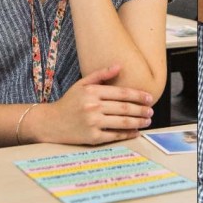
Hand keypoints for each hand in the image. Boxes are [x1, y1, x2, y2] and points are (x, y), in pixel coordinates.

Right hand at [29, 64, 154, 144]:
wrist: (50, 122)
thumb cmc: (68, 102)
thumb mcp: (81, 84)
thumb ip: (100, 74)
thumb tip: (119, 66)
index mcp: (92, 92)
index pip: (121, 93)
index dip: (138, 95)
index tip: (149, 98)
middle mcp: (93, 107)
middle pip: (124, 108)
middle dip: (141, 110)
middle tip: (151, 111)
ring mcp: (92, 123)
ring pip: (122, 122)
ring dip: (138, 122)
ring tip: (147, 121)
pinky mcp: (92, 137)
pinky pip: (114, 135)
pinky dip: (127, 134)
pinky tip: (135, 132)